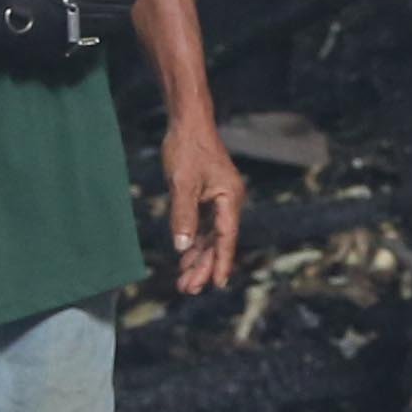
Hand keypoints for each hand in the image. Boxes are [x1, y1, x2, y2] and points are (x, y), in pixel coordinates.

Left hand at [160, 110, 245, 297]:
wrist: (188, 122)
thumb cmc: (187, 148)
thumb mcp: (182, 184)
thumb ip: (183, 216)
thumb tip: (182, 247)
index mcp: (230, 198)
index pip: (226, 237)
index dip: (221, 262)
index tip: (217, 284)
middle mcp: (229, 202)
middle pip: (218, 242)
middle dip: (203, 266)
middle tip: (187, 289)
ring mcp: (219, 200)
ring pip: (210, 237)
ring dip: (197, 258)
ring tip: (184, 282)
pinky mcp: (208, 197)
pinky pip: (203, 226)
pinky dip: (194, 242)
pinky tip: (184, 258)